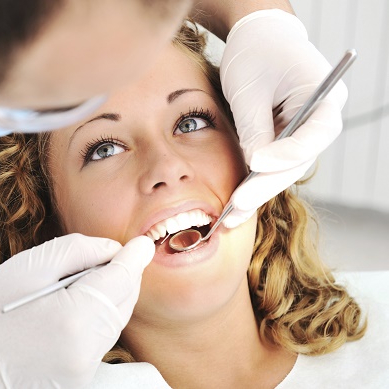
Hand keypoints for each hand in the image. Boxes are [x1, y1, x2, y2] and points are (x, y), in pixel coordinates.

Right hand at [0, 234, 154, 387]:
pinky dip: (98, 320)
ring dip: (111, 299)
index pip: (120, 282)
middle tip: (110, 258)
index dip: (133, 259)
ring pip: (114, 324)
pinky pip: (101, 342)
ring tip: (84, 283)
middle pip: (122, 304)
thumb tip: (115, 250)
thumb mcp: (28, 266)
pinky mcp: (79, 382)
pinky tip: (77, 308)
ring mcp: (83, 373)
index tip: (142, 245)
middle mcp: (84, 352)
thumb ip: (79, 251)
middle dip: (123, 278)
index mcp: (71, 319)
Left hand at [219, 9, 346, 227]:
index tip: (256, 164)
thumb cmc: (254, 54)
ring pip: (285, 168)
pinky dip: (254, 182)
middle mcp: (322, 117)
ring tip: (230, 216)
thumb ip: (253, 128)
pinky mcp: (287, 139)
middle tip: (237, 204)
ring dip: (258, 192)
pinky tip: (234, 205)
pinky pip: (274, 164)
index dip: (286, 154)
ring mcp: (305, 130)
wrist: (257, 38)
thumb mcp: (248, 89)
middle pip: (298, 160)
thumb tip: (254, 167)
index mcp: (324, 95)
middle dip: (265, 184)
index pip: (314, 134)